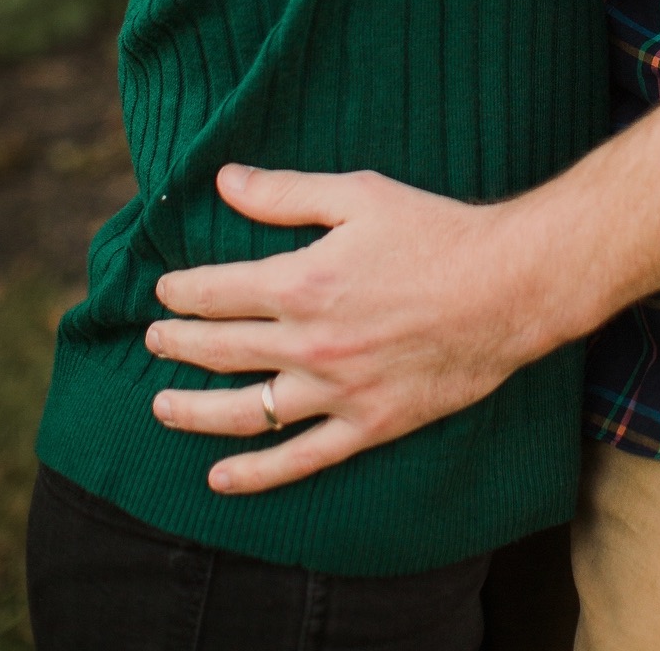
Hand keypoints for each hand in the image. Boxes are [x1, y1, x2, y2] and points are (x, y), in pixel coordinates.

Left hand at [146, 164, 543, 494]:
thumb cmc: (436, 231)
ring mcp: (337, 391)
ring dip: (194, 411)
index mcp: (303, 281)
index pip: (218, 291)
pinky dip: (255, 474)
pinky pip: (299, 460)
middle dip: (176, 344)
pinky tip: (219, 479)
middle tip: (152, 340)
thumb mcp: (360, 193)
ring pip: (245, 412)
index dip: (182, 291)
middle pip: (221, 349)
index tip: (164, 290)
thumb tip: (225, 180)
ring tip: (162, 406)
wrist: (507, 288)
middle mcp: (309, 342)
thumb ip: (286, 192)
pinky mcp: (368, 425)